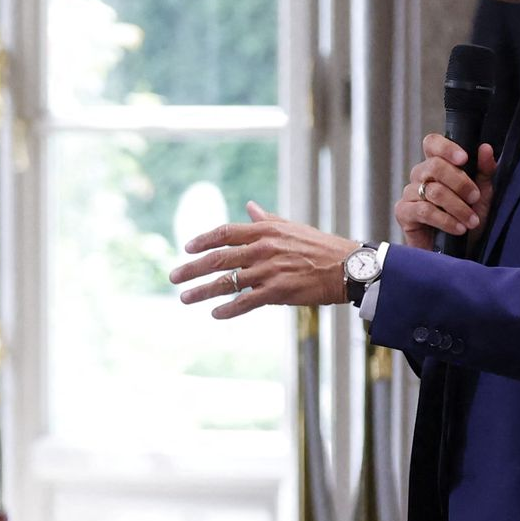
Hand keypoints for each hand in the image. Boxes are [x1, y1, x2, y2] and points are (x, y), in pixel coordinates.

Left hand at [168, 204, 362, 317]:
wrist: (347, 266)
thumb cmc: (319, 246)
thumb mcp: (290, 227)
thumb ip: (265, 220)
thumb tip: (250, 207)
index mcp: (265, 231)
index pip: (225, 232)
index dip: (202, 240)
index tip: (187, 249)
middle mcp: (263, 248)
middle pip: (218, 258)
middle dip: (192, 268)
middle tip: (173, 277)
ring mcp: (269, 270)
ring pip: (227, 282)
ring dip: (202, 291)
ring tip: (185, 298)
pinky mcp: (278, 290)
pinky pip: (246, 301)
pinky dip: (228, 309)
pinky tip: (215, 313)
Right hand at [392, 133, 496, 251]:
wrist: (459, 252)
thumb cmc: (468, 221)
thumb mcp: (483, 194)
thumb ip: (484, 171)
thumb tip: (485, 148)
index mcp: (437, 167)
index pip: (432, 144)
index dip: (446, 147)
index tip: (464, 158)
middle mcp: (420, 177)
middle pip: (434, 166)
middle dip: (460, 182)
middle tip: (474, 198)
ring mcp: (410, 194)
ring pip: (433, 191)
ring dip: (457, 206)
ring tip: (471, 220)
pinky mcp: (404, 213)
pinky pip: (424, 211)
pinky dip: (445, 220)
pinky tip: (458, 228)